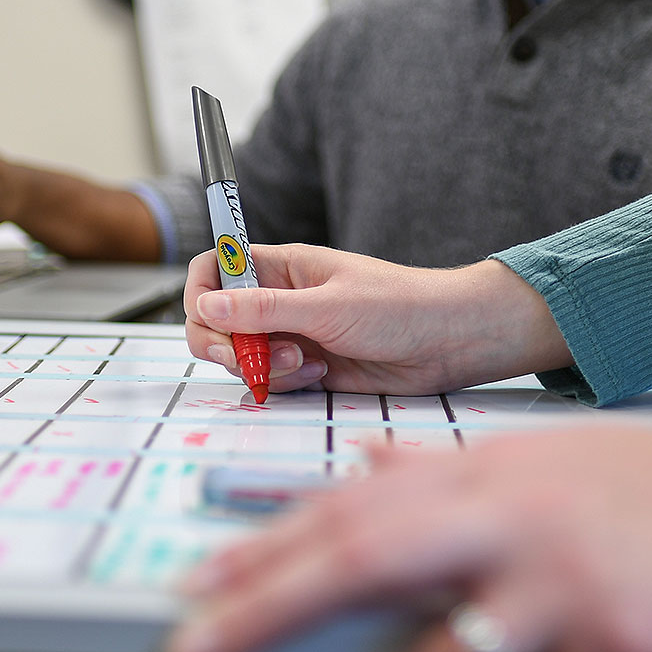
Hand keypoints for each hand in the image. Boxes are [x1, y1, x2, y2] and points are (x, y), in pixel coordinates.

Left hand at [167, 424, 651, 651]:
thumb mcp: (555, 461)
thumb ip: (456, 470)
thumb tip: (375, 463)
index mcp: (493, 469)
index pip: (354, 502)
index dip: (270, 546)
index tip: (205, 580)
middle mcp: (515, 514)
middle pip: (361, 556)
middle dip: (264, 604)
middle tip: (192, 645)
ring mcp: (569, 577)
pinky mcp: (629, 638)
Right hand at [183, 245, 572, 396]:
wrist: (449, 342)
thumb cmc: (400, 306)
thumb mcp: (328, 305)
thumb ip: (264, 310)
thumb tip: (206, 304)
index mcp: (281, 266)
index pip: (216, 268)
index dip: (202, 291)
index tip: (211, 317)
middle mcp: (280, 298)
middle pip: (216, 320)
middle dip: (225, 344)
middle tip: (249, 358)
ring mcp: (291, 334)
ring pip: (241, 356)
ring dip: (263, 367)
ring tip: (307, 365)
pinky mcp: (307, 368)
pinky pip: (271, 381)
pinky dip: (285, 384)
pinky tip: (319, 376)